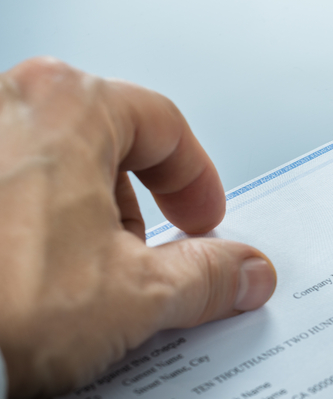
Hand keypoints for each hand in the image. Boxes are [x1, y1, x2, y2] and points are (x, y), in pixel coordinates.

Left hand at [0, 58, 276, 398]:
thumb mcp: (139, 295)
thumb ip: (209, 275)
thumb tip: (243, 271)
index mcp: (65, 105)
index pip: (163, 126)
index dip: (197, 181)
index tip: (203, 220)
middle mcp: (1, 103)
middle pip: (102, 140)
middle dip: (135, 204)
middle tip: (147, 258)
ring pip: (46, 164)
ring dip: (79, 216)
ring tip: (82, 280)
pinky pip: (2, 190)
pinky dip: (26, 226)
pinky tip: (28, 279)